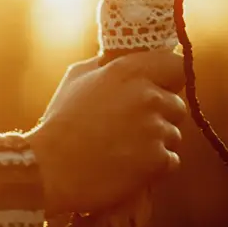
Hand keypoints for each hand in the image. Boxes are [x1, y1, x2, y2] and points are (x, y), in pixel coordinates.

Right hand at [29, 49, 187, 215]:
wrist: (49, 169)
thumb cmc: (60, 123)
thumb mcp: (78, 77)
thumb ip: (107, 64)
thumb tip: (125, 57)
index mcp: (130, 71)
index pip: (177, 66)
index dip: (170, 79)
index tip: (161, 89)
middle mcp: (148, 96)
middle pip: (177, 105)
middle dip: (162, 116)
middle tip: (135, 128)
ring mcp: (155, 129)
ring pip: (174, 135)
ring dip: (158, 143)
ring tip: (126, 150)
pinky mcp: (156, 160)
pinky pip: (171, 161)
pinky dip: (156, 167)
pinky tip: (130, 167)